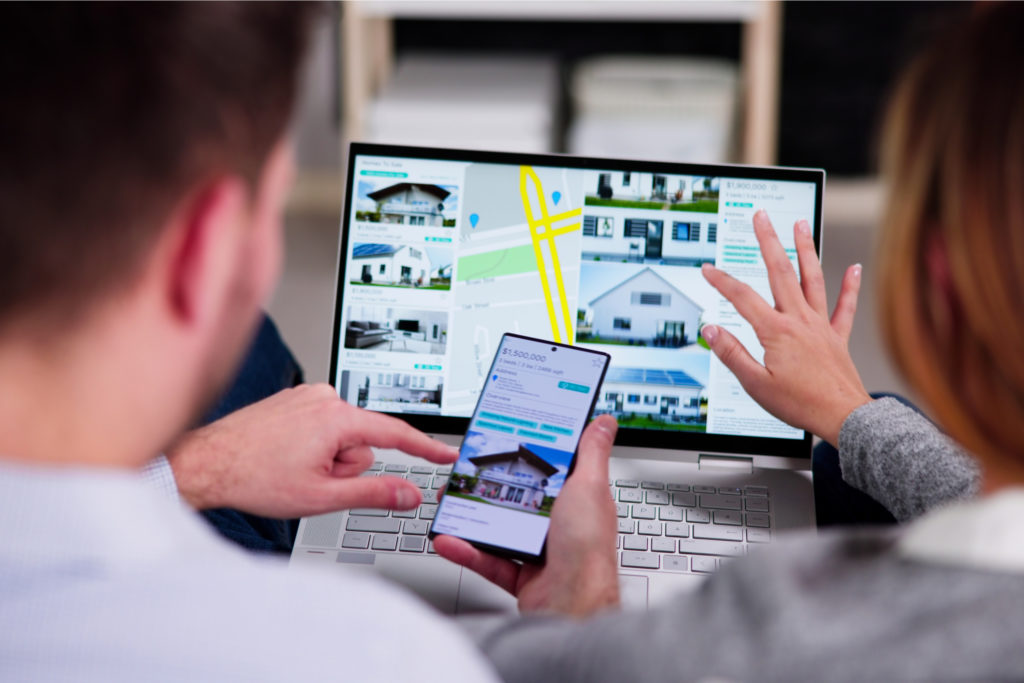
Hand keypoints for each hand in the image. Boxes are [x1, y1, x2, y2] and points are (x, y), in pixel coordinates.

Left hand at [165, 383, 457, 515]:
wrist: (206, 464)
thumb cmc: (253, 477)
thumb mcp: (323, 496)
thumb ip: (375, 492)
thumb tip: (410, 494)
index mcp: (336, 418)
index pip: (396, 434)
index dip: (426, 448)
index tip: (447, 455)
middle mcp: (324, 398)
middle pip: (363, 440)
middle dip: (346, 465)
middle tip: (313, 480)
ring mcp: (306, 397)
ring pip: (342, 436)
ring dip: (327, 457)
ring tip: (292, 468)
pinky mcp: (293, 400)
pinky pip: (321, 426)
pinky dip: (312, 445)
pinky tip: (285, 456)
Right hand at [433, 415, 619, 617]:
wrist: (573, 603)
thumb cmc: (588, 548)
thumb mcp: (589, 486)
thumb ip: (592, 452)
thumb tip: (605, 422)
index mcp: (577, 500)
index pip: (551, 470)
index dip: (530, 454)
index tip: (506, 440)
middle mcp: (560, 524)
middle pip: (519, 497)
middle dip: (490, 487)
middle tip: (468, 473)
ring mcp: (540, 550)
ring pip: (499, 528)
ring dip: (472, 518)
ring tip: (451, 504)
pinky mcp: (522, 575)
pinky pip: (488, 559)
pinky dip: (467, 551)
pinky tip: (450, 539)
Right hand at [700, 210, 871, 445]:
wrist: (842, 416)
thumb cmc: (800, 404)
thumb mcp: (755, 384)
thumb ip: (731, 354)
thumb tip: (711, 330)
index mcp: (776, 332)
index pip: (742, 298)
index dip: (722, 281)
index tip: (708, 269)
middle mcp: (799, 321)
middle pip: (780, 272)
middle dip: (768, 241)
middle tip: (762, 218)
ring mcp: (820, 326)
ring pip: (812, 279)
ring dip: (806, 250)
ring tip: (800, 226)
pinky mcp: (837, 337)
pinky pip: (844, 306)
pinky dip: (850, 286)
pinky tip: (854, 268)